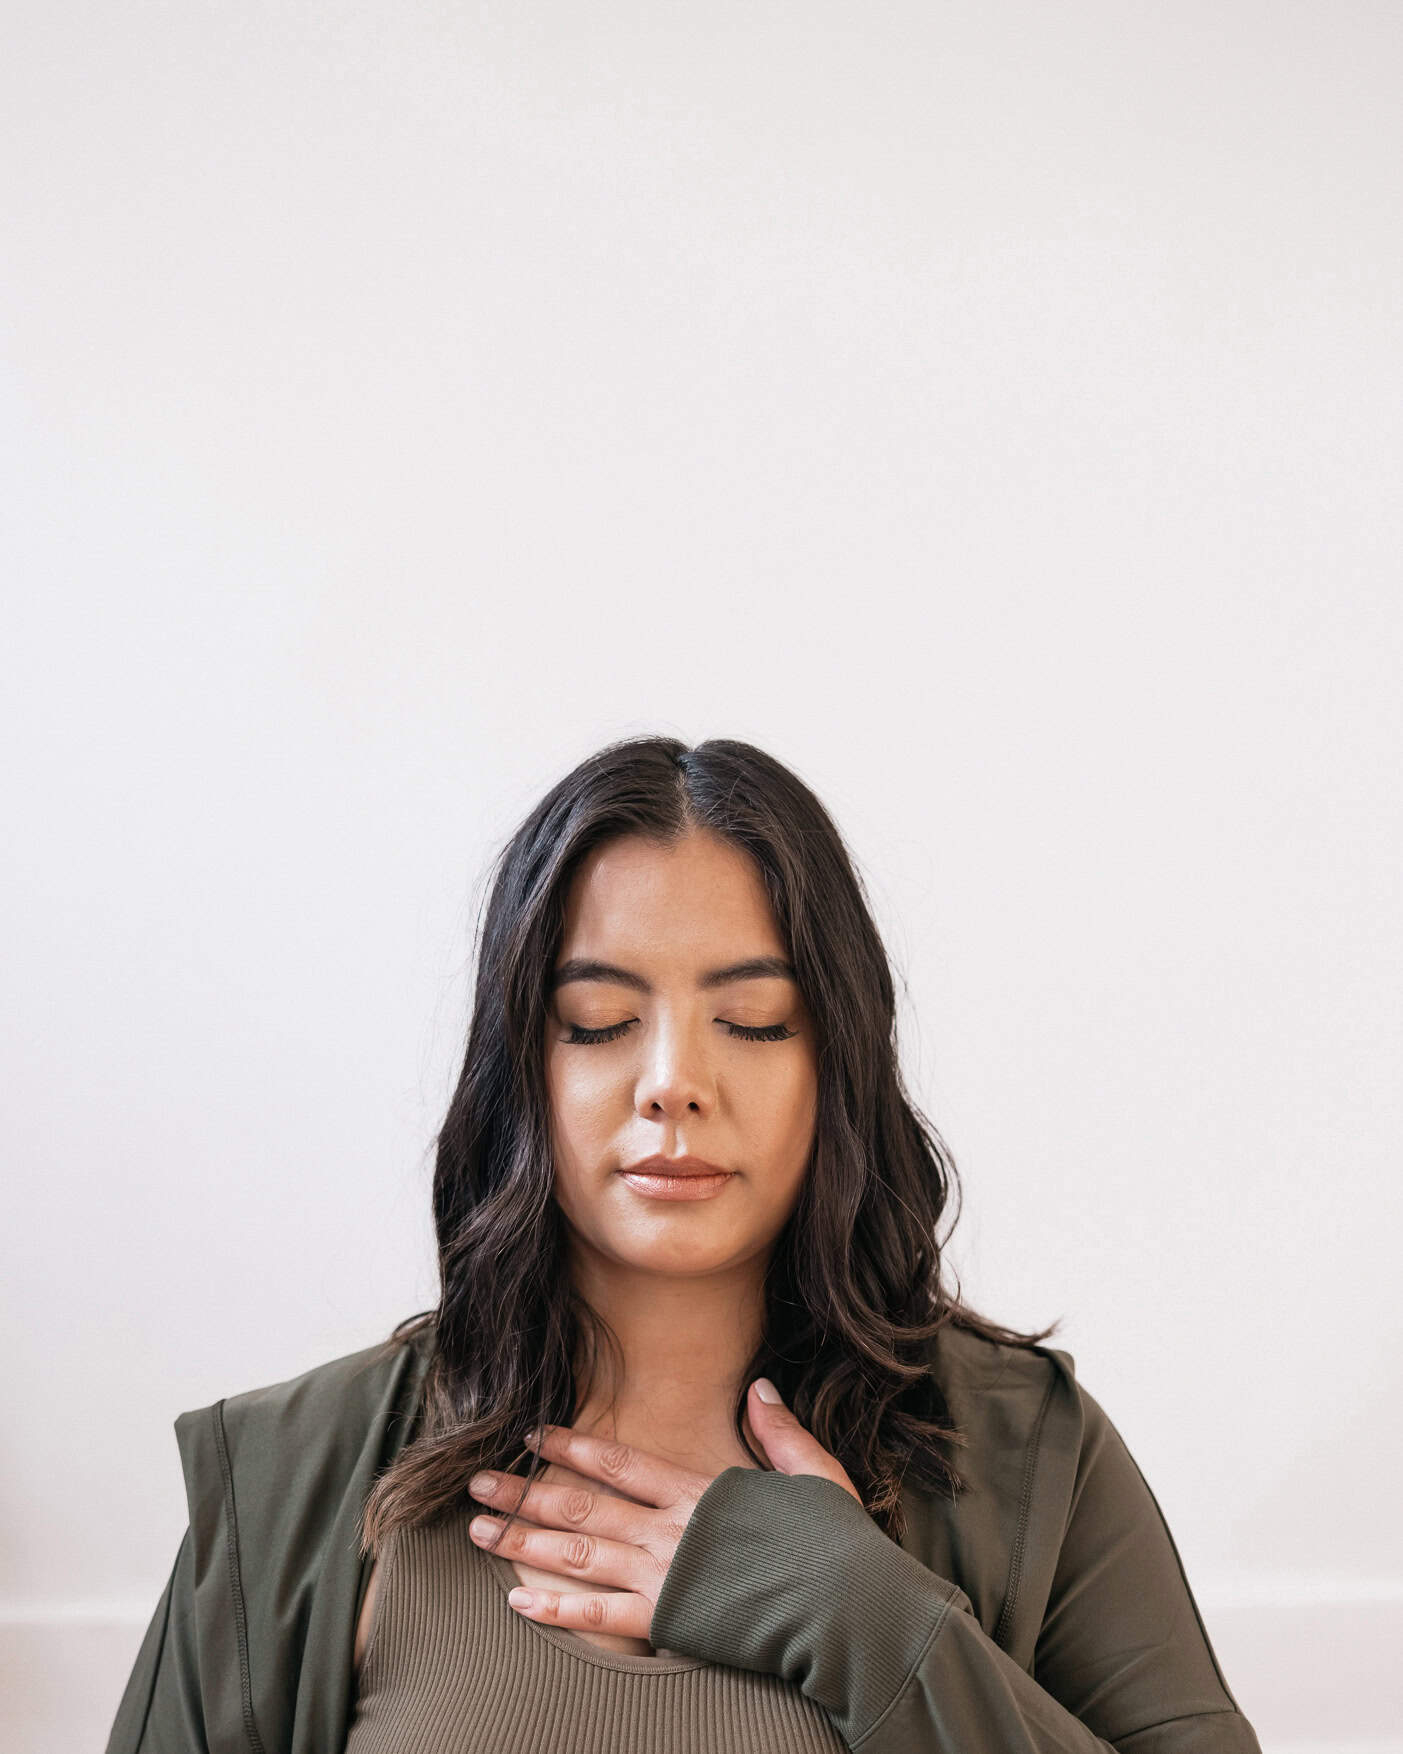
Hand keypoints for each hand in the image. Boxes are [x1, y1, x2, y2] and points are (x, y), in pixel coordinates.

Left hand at [466, 1377, 861, 1641]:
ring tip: (478, 1531)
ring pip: (576, 1554)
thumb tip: (758, 1389)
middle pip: (582, 1505)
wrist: (846, 1607)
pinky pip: (599, 1615)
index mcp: (700, 1491)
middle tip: (477, 1483)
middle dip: (524, 1493)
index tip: (534, 1435)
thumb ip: (779, 1432)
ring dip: (523, 1542)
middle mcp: (671, 1528)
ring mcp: (664, 1574)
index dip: (574, 1447)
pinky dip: (555, 1609)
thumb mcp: (815, 1474)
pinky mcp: (666, 1620)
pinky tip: (519, 1602)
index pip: (622, 1461)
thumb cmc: (834, 1545)